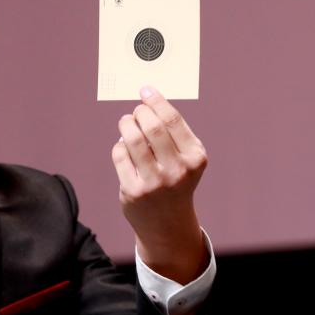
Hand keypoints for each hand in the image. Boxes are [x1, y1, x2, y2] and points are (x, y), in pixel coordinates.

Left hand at [111, 86, 208, 282]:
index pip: (172, 120)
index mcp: (195, 158)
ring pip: (132, 139)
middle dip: (140, 112)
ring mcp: (155, 183)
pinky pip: (120, 155)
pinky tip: (124, 147)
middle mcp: (177, 170)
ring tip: (126, 122)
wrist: (167, 223)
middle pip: (151, 126)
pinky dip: (119, 145)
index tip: (145, 90)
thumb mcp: (185, 158)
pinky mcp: (133, 191)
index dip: (156, 101)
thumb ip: (172, 132)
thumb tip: (147, 100)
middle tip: (136, 111)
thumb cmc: (175, 180)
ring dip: (126, 124)